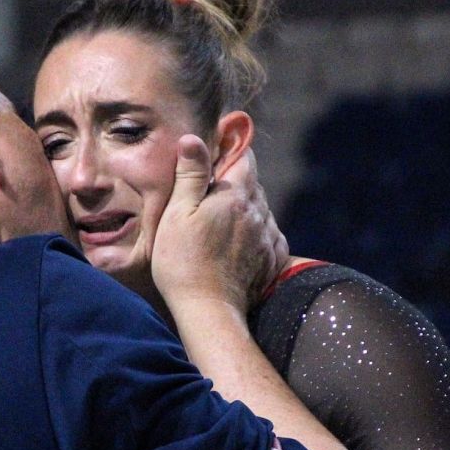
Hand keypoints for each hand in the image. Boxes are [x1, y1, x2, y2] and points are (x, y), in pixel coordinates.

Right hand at [150, 137, 285, 314]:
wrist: (208, 310)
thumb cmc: (183, 261)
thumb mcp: (177, 214)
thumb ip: (191, 175)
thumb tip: (194, 139)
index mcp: (236, 196)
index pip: (244, 156)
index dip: (229, 148)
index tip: (212, 153)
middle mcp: (259, 213)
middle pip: (252, 183)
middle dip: (233, 180)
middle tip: (206, 192)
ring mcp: (268, 238)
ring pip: (260, 209)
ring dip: (243, 208)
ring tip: (217, 222)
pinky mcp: (271, 260)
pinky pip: (268, 234)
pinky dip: (255, 232)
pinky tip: (236, 241)